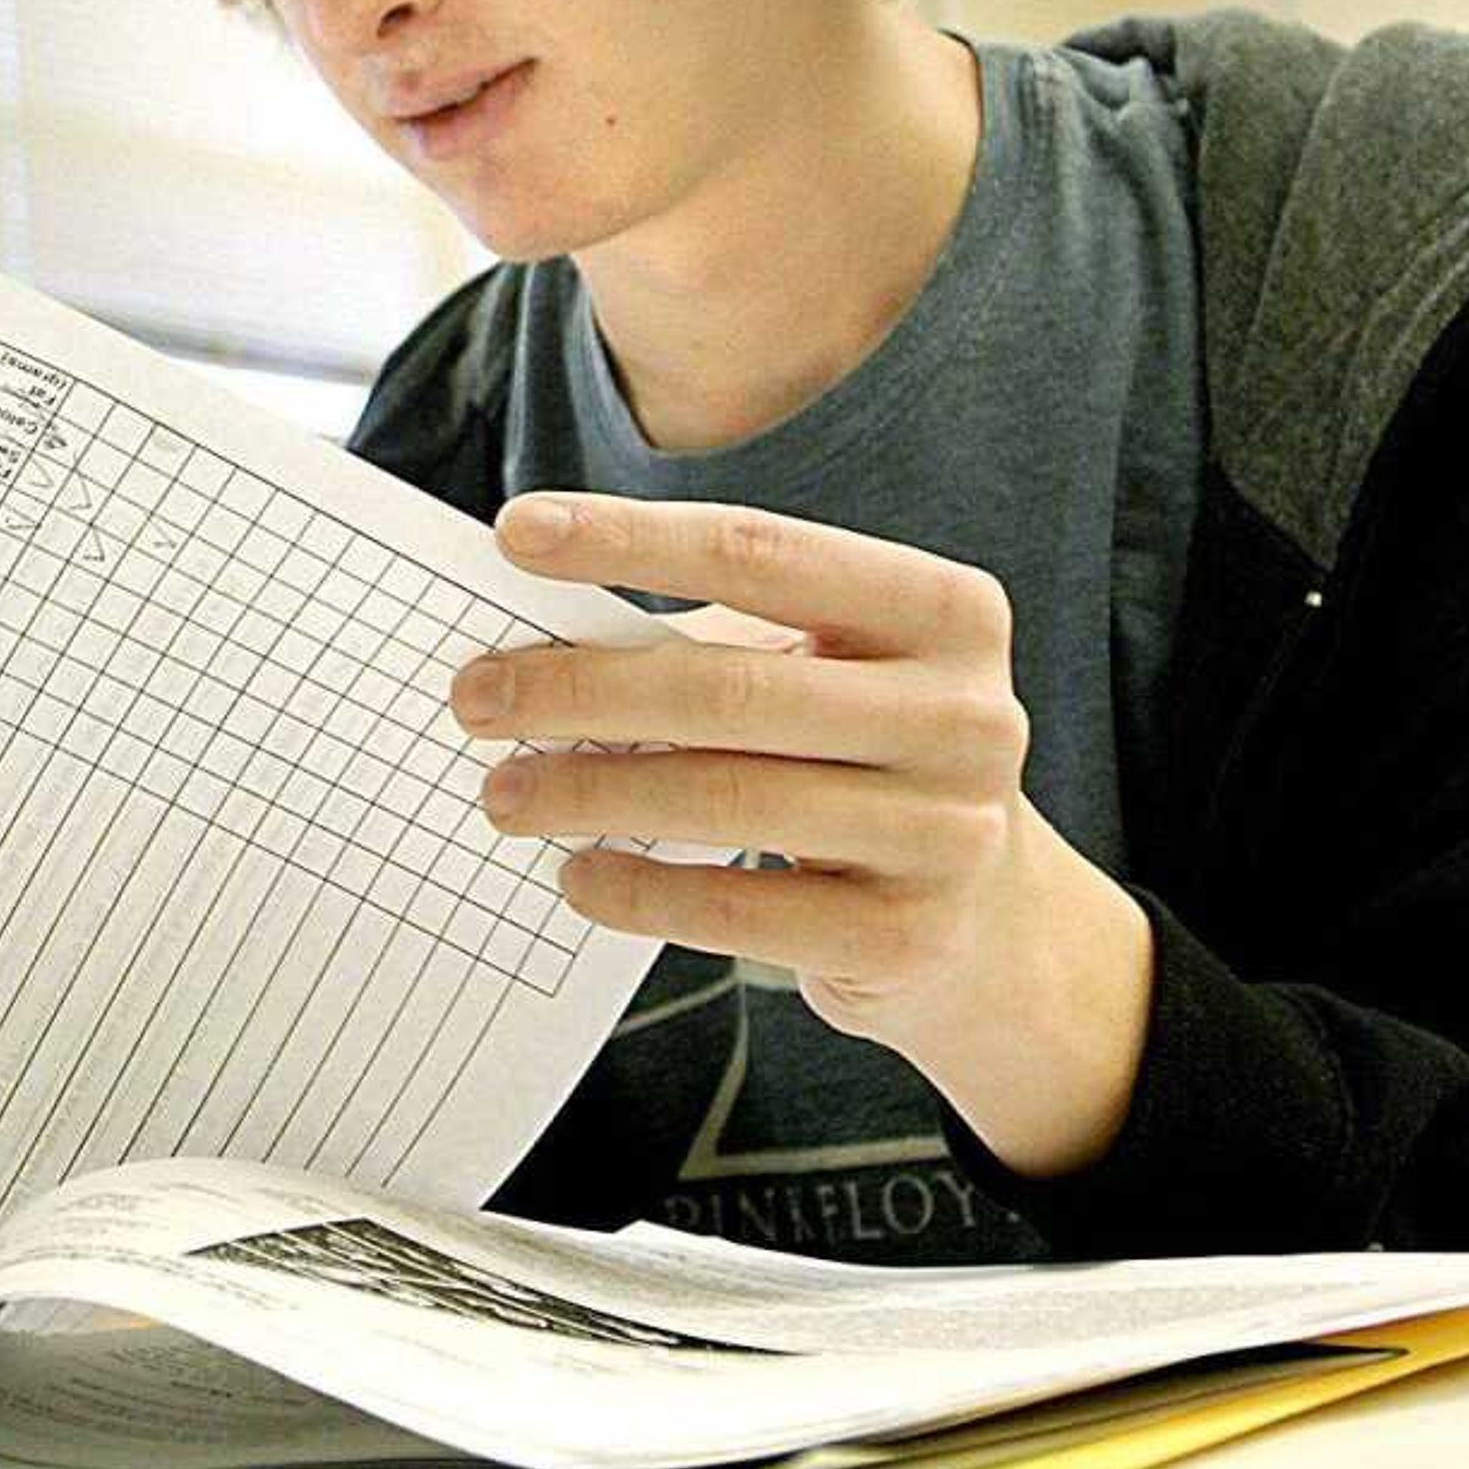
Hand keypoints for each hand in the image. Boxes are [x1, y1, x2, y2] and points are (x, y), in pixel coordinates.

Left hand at [452, 490, 1153, 1179]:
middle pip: (727, 684)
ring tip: (503, 792)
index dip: (627, 538)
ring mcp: (946, 831)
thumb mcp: (826, 675)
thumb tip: (533, 639)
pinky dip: (638, 887)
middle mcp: (965, 714)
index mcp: (945, 612)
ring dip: (587, 792)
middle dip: (578, 688)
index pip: (758, 552)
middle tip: (475, 695)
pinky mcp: (905, 935)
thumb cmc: (866, 760)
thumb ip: (713, 641)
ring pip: (723, 797)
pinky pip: (737, 905)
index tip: (513, 533)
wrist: (993, 926)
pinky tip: (577, 876)